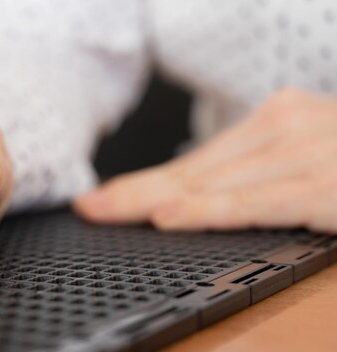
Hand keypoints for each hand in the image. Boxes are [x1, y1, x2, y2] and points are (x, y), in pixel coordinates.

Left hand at [74, 89, 336, 233]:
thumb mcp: (305, 152)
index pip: (195, 160)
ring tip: (110, 212)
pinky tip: (171, 217)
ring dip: (155, 200)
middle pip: (193, 169)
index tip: (104, 197)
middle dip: (137, 192)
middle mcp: (285, 126)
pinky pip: (257, 201)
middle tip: (91, 206)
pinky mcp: (325, 183)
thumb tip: (198, 193)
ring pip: (214, 182)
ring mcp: (306, 151)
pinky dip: (210, 210)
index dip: (146, 181)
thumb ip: (256, 170)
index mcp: (276, 120)